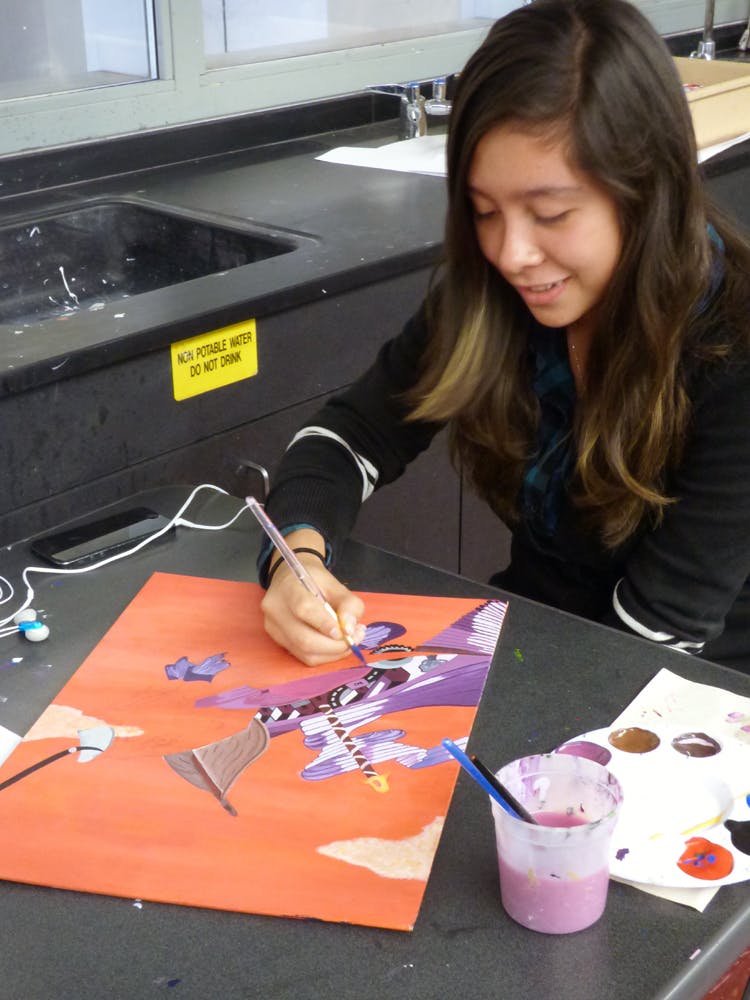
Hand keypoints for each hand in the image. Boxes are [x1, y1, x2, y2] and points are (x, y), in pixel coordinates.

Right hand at [260, 532, 364, 665]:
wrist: (289, 578)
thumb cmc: (314, 580)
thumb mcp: (335, 584)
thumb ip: (348, 604)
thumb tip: (349, 630)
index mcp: (289, 588)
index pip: (304, 609)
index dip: (325, 624)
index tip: (346, 632)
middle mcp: (276, 609)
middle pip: (303, 639)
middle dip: (335, 646)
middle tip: (355, 638)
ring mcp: (273, 627)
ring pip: (304, 652)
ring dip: (331, 653)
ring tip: (348, 642)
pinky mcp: (277, 639)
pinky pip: (302, 656)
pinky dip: (323, 655)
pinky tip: (335, 645)